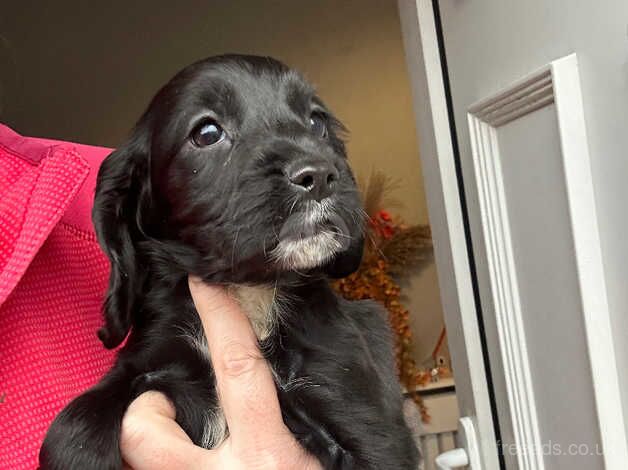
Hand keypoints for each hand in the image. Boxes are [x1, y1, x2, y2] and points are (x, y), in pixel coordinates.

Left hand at [120, 276, 320, 469]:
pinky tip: (193, 455)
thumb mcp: (324, 448)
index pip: (237, 368)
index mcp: (267, 453)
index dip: (220, 316)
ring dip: (155, 440)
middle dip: (146, 408)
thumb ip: (304, 405)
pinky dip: (161, 460)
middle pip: (146, 432)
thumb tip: (292, 360)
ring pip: (137, 460)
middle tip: (170, 405)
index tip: (203, 281)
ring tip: (183, 440)